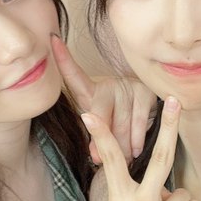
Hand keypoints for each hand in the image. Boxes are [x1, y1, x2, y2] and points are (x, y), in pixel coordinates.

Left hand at [52, 35, 155, 163]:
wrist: (147, 109)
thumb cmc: (116, 118)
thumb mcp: (101, 122)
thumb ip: (96, 136)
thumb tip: (96, 158)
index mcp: (90, 90)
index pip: (73, 74)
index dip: (63, 59)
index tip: (53, 40)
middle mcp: (107, 85)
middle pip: (98, 111)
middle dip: (99, 136)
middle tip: (97, 157)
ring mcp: (127, 87)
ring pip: (120, 122)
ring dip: (121, 145)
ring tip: (122, 160)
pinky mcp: (145, 92)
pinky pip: (139, 120)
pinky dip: (137, 140)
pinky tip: (136, 151)